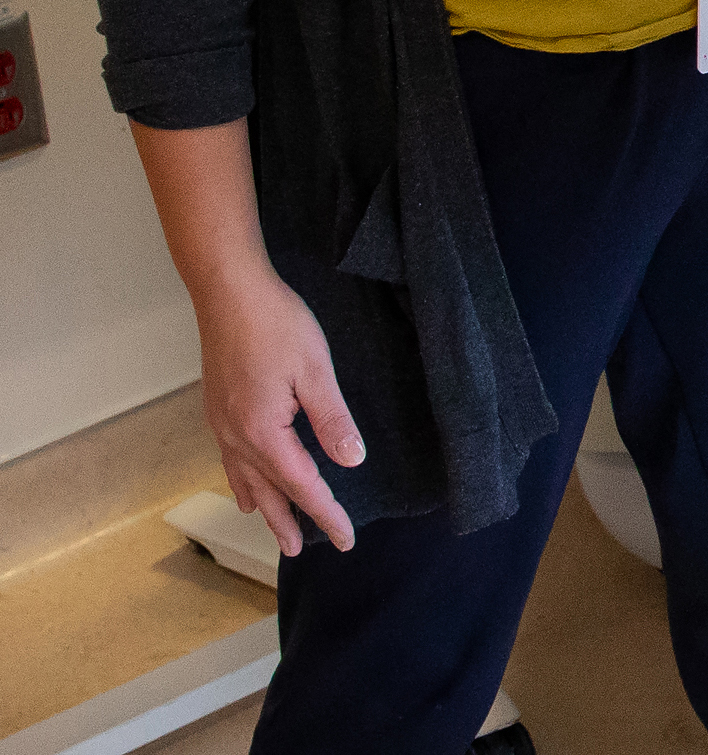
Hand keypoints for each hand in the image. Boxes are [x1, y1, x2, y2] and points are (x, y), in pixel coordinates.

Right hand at [194, 262, 367, 554]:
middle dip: (287, 522)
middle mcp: (237, 437)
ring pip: (245, 480)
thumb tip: (352, 461)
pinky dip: (243, 481)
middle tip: (302, 552)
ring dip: (263, 507)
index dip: (326, 513)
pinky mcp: (218, 408)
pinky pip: (231, 460)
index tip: (346, 538)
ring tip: (275, 528)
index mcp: (264, 433)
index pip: (302, 486)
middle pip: (267, 493)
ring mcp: (222, 424)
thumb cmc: (275, 324)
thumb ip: (332, 419)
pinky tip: (246, 483)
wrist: (229, 293)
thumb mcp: (316, 369)